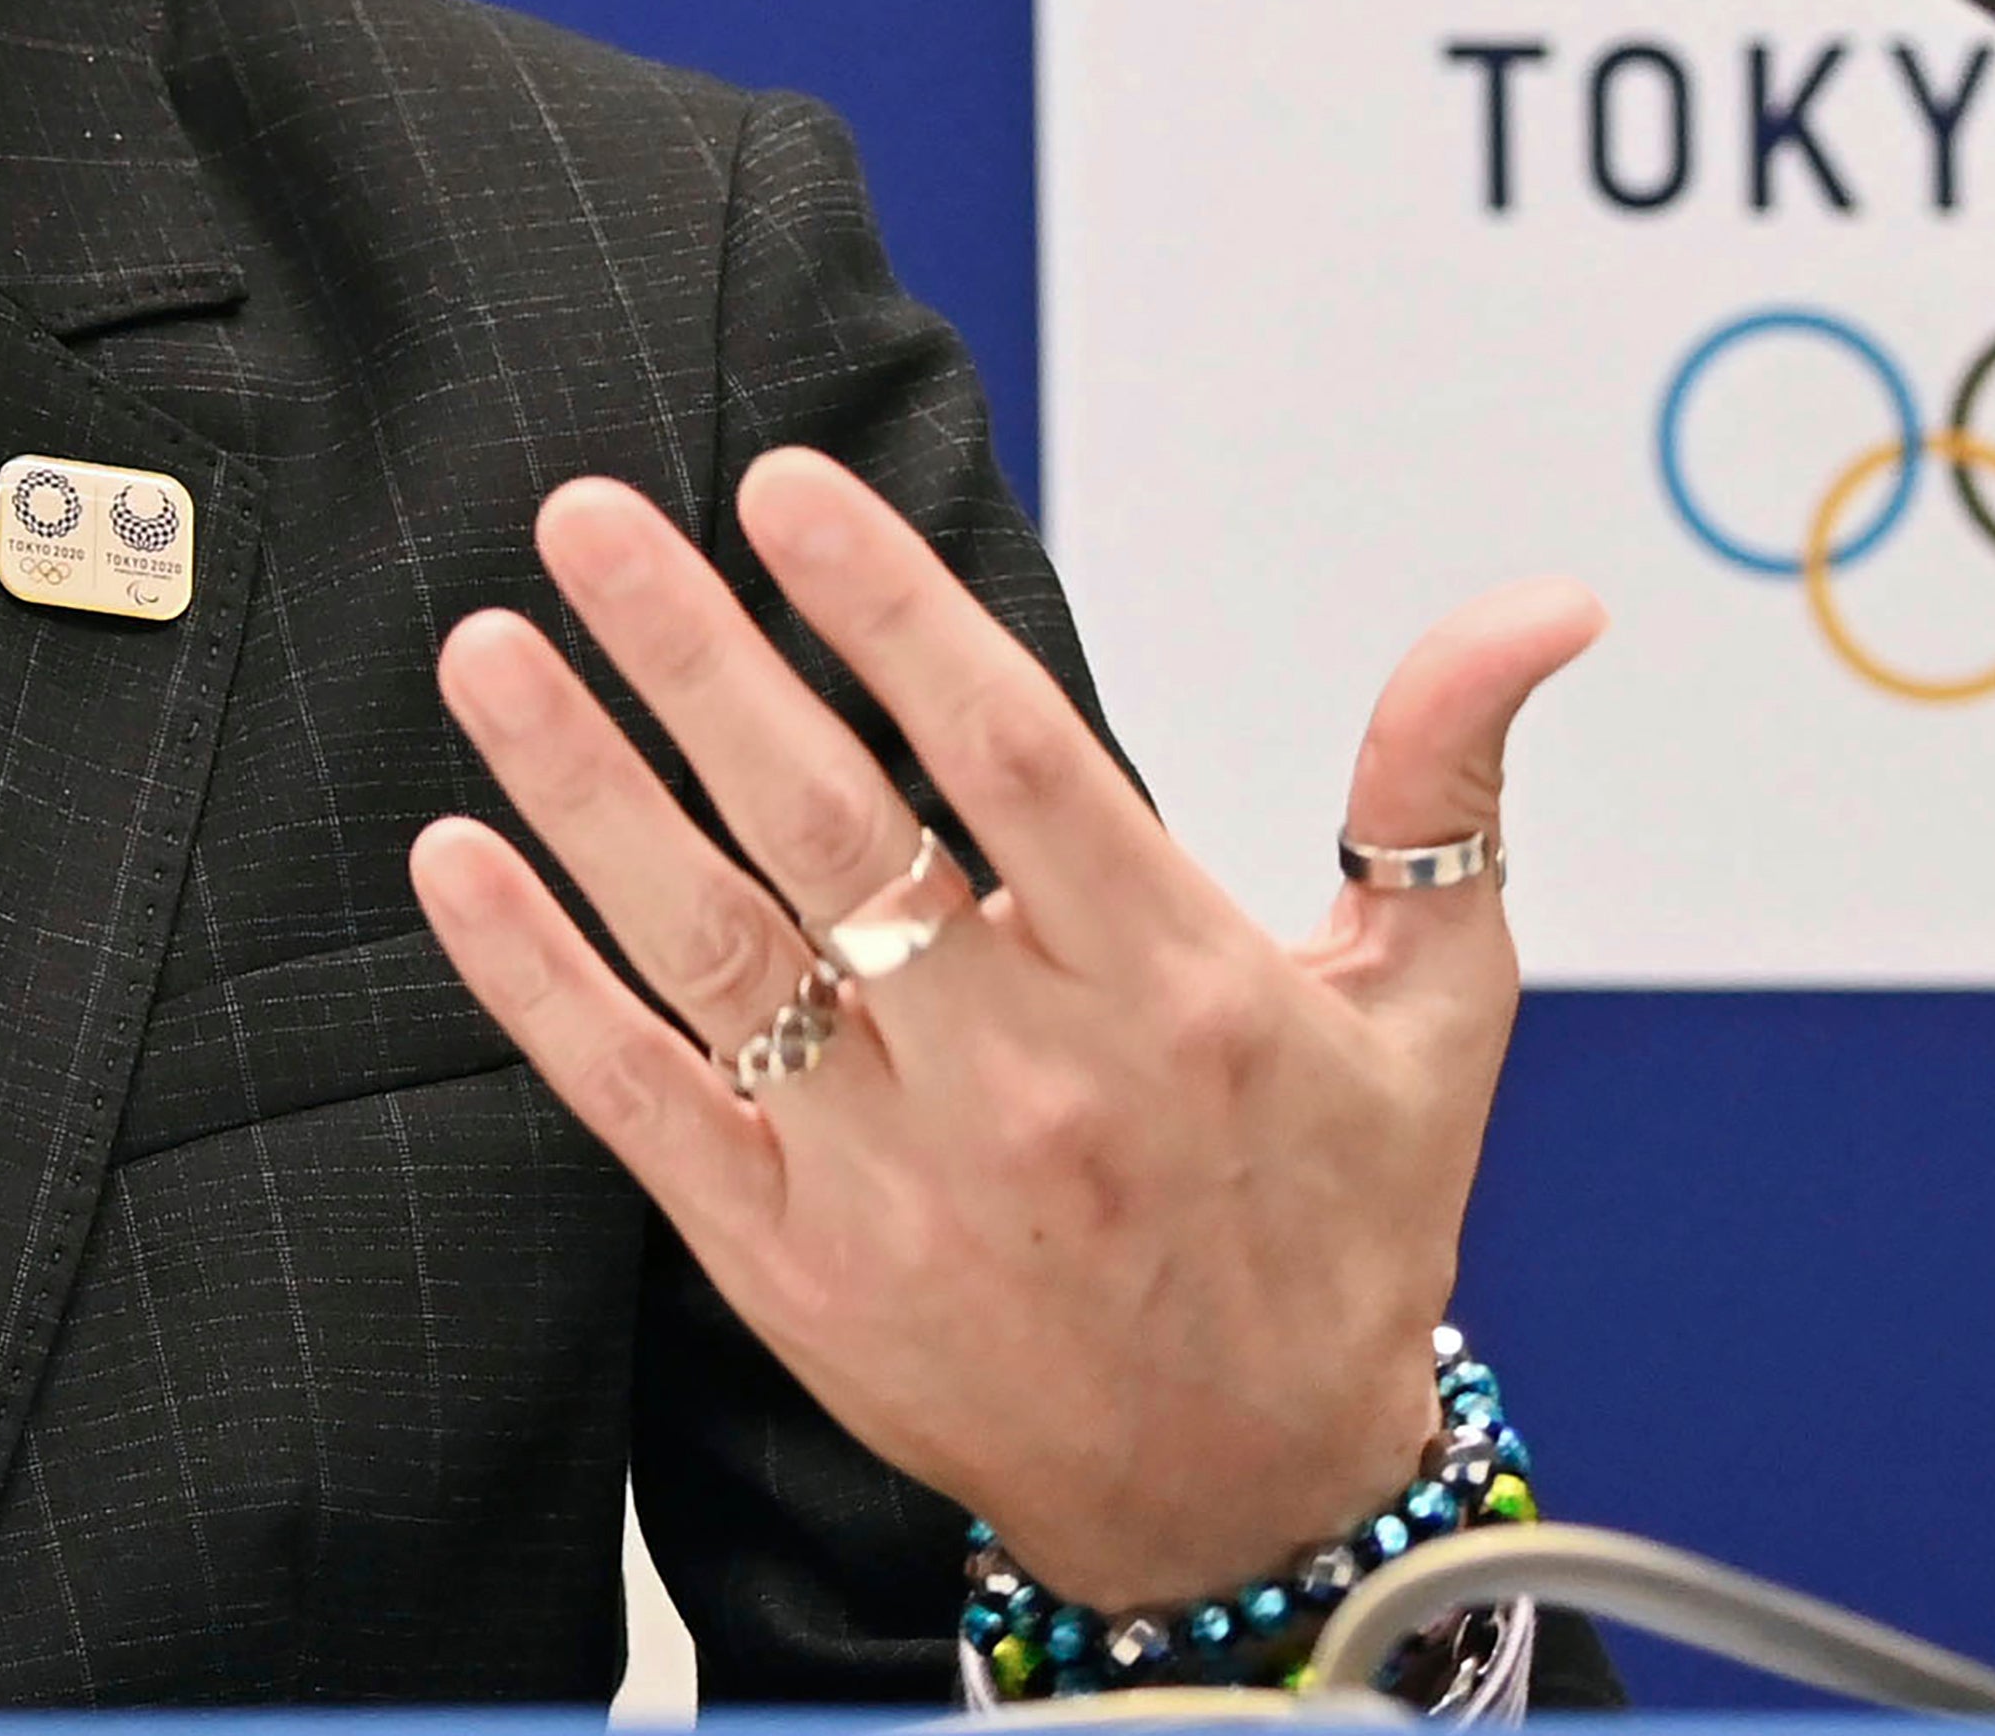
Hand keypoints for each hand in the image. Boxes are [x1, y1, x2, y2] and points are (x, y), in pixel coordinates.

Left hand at [409, 447, 1602, 1611]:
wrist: (1256, 1504)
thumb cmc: (1335, 1225)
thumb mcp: (1432, 1004)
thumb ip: (1440, 782)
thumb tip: (1537, 606)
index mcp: (1181, 988)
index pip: (1013, 753)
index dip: (891, 610)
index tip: (782, 490)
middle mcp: (1031, 1077)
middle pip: (833, 826)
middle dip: (694, 656)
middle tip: (586, 517)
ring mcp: (898, 1176)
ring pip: (714, 943)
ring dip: (585, 785)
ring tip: (490, 647)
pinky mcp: (793, 1264)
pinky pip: (640, 1097)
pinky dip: (536, 980)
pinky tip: (457, 858)